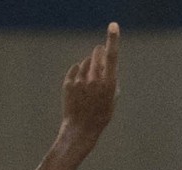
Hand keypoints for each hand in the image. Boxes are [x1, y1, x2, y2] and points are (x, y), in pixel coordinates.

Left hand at [62, 22, 119, 145]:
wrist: (80, 131)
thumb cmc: (99, 117)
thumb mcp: (111, 101)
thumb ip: (111, 81)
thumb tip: (107, 66)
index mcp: (108, 85)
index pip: (112, 57)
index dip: (113, 40)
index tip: (113, 26)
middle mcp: (94, 80)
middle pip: (97, 53)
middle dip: (99, 53)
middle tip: (100, 55)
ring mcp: (80, 81)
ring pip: (85, 62)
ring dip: (88, 67)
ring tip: (88, 84)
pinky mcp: (69, 83)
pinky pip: (74, 69)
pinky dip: (77, 74)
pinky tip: (79, 87)